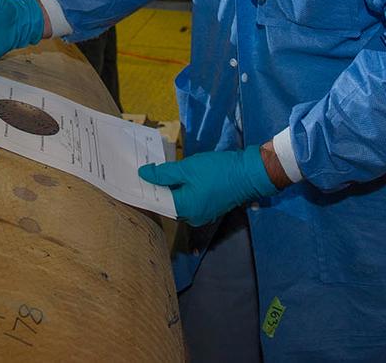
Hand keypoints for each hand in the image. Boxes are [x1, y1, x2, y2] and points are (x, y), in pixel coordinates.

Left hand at [138, 146, 277, 226]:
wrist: (248, 174)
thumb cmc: (217, 171)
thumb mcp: (187, 168)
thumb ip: (164, 173)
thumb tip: (144, 174)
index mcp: (185, 209)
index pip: (158, 200)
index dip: (147, 188)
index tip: (137, 176)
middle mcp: (192, 216)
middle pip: (169, 202)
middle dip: (159, 187)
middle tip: (147, 170)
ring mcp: (203, 213)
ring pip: (180, 200)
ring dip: (171, 187)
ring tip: (162, 170)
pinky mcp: (210, 207)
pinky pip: (191, 199)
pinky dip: (184, 189)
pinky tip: (180, 175)